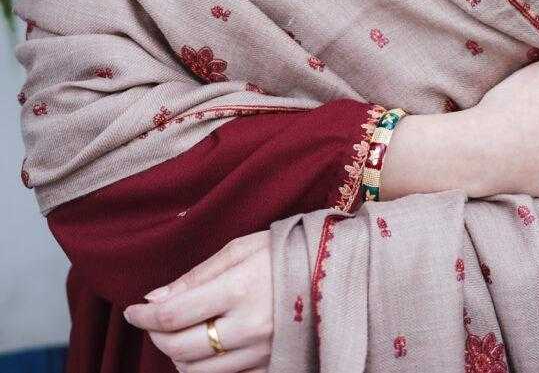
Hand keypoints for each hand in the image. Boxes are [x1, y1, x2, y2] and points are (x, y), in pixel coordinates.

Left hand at [123, 230, 273, 370]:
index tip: (133, 311)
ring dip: (178, 356)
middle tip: (153, 321)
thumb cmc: (286, 252)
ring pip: (198, 372)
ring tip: (180, 334)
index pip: (173, 314)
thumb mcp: (241, 248)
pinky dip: (206, 368)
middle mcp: (248, 327)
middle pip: (180, 348)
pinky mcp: (271, 367)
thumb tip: (155, 298)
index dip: (143, 316)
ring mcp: (260, 353)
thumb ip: (196, 275)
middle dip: (157, 337)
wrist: (336, 272)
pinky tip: (206, 348)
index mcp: (239, 288)